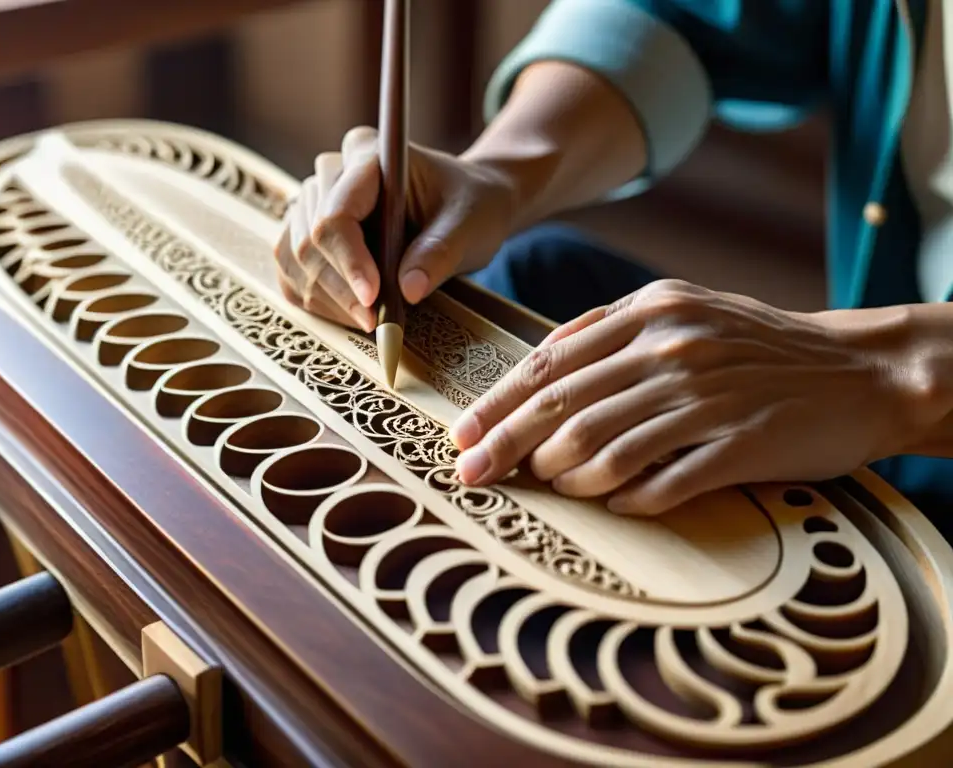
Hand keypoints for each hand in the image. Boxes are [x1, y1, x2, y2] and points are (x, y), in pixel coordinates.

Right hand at [273, 126, 516, 330]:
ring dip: (329, 300)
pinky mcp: (306, 233)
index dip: (350, 260)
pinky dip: (318, 301)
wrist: (465, 206)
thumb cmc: (470, 206)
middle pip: (310, 239)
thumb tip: (408, 290)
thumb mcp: (470, 226)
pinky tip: (352, 314)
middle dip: (341, 289)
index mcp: (368, 154)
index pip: (337, 212)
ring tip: (371, 320)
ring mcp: (313, 202)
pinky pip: (291, 273)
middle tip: (377, 322)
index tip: (374, 298)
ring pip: (295, 258)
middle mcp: (332, 172)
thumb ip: (440, 253)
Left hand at [449, 279, 926, 515]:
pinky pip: (659, 481)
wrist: (860, 370)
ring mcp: (705, 396)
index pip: (551, 360)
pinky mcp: (738, 443)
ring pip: (602, 445)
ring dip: (563, 474)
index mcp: (651, 310)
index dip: (499, 402)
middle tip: (470, 475)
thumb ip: (613, 334)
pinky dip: (624, 497)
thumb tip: (540, 374)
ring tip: (550, 486)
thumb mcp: (685, 312)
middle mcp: (672, 347)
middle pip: (562, 405)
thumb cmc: (757, 347)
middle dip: (505, 444)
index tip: (463, 435)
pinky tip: (612, 503)